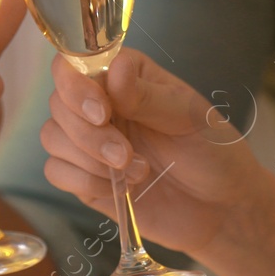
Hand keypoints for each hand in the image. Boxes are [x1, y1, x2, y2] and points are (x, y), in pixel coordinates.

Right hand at [41, 49, 273, 258]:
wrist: (222, 209)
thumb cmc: (214, 153)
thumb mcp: (189, 118)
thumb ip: (147, 96)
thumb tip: (115, 68)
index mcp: (125, 78)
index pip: (74, 65)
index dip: (76, 87)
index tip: (103, 112)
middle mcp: (102, 105)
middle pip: (58, 104)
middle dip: (88, 134)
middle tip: (126, 154)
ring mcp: (91, 142)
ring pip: (52, 137)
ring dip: (89, 159)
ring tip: (136, 172)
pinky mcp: (86, 178)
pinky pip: (56, 172)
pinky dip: (83, 181)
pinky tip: (120, 188)